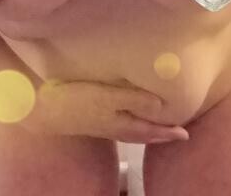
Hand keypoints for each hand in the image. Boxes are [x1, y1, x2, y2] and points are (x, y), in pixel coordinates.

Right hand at [21, 80, 189, 143]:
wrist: (45, 108)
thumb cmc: (78, 99)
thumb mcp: (109, 96)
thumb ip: (135, 99)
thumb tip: (162, 105)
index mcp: (121, 124)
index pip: (151, 131)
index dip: (168, 132)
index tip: (185, 134)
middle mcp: (114, 128)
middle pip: (143, 134)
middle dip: (160, 134)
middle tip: (177, 134)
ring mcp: (102, 125)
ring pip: (132, 131)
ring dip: (147, 130)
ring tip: (158, 127)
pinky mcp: (92, 119)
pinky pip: (120, 125)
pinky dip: (132, 124)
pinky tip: (127, 116)